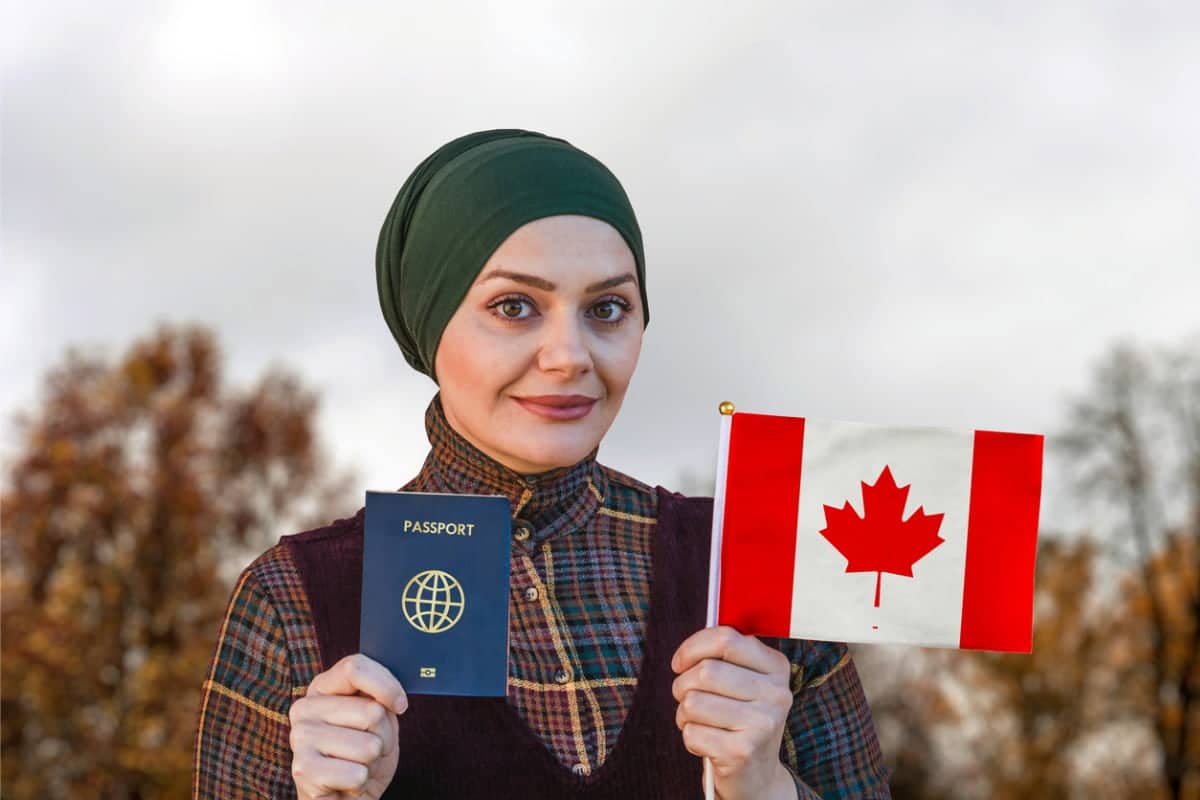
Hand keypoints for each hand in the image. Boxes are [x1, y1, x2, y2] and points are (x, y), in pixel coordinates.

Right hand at [289, 654, 407, 799]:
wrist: (344, 798)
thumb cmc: (362, 754)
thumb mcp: (377, 719)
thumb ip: (381, 698)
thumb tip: (396, 699)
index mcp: (321, 687)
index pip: (355, 667)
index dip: (387, 686)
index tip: (401, 705)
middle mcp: (304, 708)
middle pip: (371, 711)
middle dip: (384, 737)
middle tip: (370, 749)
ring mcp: (299, 738)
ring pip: (368, 746)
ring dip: (372, 762)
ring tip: (357, 765)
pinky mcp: (302, 770)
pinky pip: (357, 774)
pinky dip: (361, 783)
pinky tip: (346, 783)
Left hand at [671, 626, 796, 799]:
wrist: (758, 775)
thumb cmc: (740, 718)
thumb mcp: (745, 682)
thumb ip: (723, 657)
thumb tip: (689, 649)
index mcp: (777, 667)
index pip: (726, 638)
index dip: (692, 647)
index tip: (680, 663)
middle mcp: (776, 694)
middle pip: (706, 671)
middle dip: (682, 684)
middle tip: (685, 697)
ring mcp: (762, 724)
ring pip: (693, 701)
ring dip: (684, 713)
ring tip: (697, 721)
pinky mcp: (742, 752)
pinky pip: (692, 732)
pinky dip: (689, 737)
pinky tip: (705, 742)